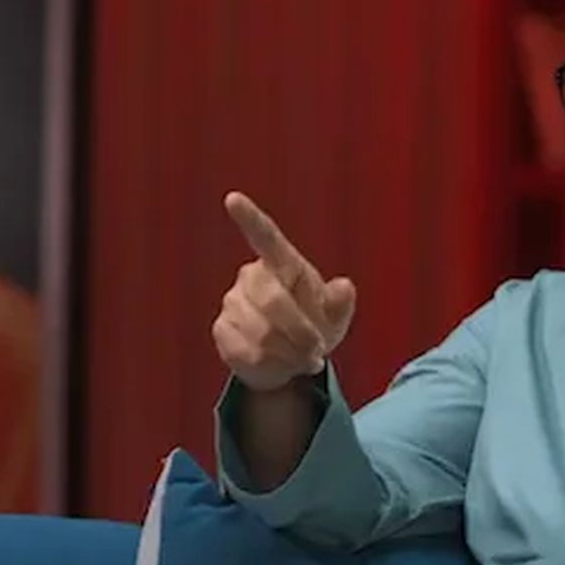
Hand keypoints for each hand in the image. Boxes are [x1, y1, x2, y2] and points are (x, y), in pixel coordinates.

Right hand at [212, 191, 356, 391]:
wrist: (288, 359)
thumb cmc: (315, 326)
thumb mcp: (336, 315)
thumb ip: (341, 302)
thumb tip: (343, 287)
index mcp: (283, 262)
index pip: (265, 236)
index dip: (249, 218)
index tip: (233, 199)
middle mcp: (252, 276)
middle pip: (273, 300)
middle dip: (300, 331)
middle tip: (318, 350)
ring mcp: (232, 302)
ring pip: (262, 333)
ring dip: (290, 353)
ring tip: (303, 358)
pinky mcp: (221, 329)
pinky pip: (247, 352)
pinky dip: (272, 365)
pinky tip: (281, 364)